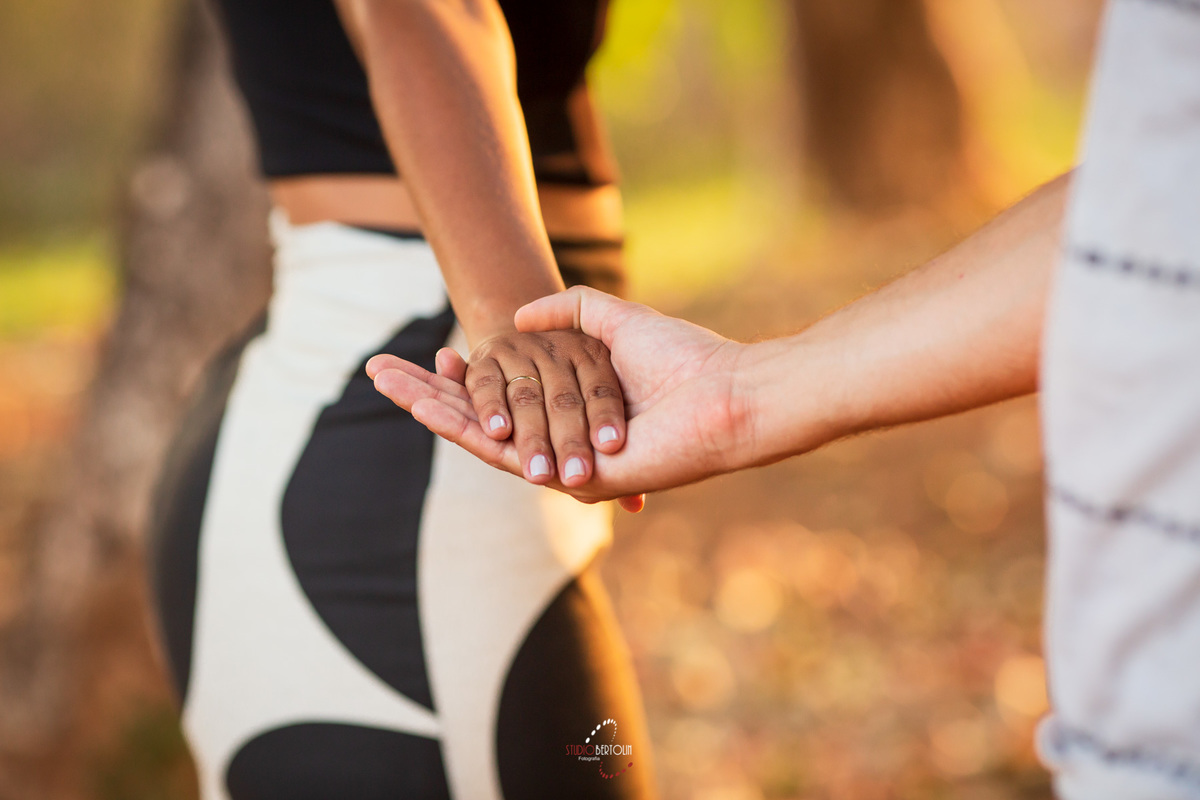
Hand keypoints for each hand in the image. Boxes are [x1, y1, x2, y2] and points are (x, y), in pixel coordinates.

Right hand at [367, 287, 748, 509]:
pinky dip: (460, 426)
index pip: (502, 393)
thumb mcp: (614, 321)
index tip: (431, 351)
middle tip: (378, 370)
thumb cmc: (682, 359)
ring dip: (427, 407)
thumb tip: (520, 316)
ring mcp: (560, 460)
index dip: (463, 374)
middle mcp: (560, 438)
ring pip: (478, 434)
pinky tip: (424, 405)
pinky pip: (502, 452)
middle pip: (479, 415)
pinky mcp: (565, 477)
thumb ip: (569, 312)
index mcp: (570, 409)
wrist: (723, 396)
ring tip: (382, 380)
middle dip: (428, 392)